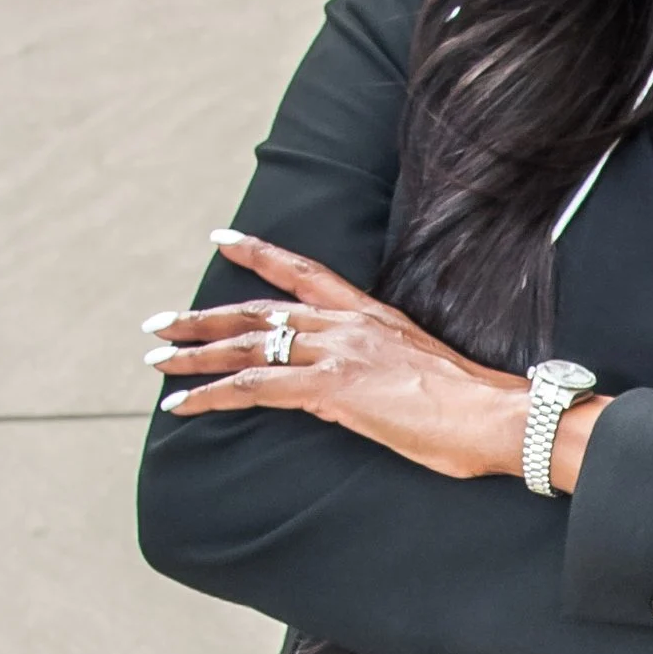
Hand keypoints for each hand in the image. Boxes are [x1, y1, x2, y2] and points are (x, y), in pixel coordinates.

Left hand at [146, 233, 557, 483]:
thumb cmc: (472, 408)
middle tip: (157, 323)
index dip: (259, 254)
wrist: (497, 415)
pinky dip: (212, 395)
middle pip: (258, 310)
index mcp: (370, 315)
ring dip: (193, 353)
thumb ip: (378, 375)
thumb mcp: (418, 377)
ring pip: (246, 344)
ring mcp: (337, 352)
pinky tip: (183, 404)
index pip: (303, 272)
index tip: (223, 238)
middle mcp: (347, 323)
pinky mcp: (330, 387)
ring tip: (155, 362)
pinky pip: (254, 386)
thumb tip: (353, 392)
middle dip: (202, 317)